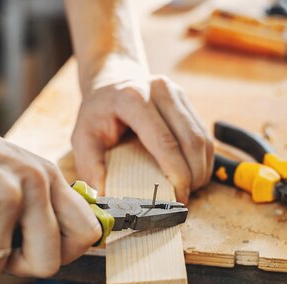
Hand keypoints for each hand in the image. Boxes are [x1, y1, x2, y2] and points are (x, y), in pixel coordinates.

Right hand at [0, 105, 101, 282]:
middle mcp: (33, 183)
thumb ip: (42, 203)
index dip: (65, 254)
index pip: (88, 232)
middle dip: (16, 266)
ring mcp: (4, 196)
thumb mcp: (12, 171)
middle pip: (49, 264)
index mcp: (48, 175)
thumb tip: (70, 245)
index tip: (37, 251)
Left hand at [71, 58, 213, 202]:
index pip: (164, 141)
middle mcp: (160, 91)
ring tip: (190, 190)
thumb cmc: (97, 113)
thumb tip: (103, 199)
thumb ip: (90, 167)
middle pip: (191, 140)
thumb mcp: (83, 137)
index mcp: (133, 99)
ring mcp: (177, 94)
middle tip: (184, 200)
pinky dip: (202, 160)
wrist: (112, 80)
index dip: (176, 172)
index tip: (178, 197)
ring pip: (203, 139)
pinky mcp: (187, 102)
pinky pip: (204, 136)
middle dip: (193, 176)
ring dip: (201, 169)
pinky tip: (192, 176)